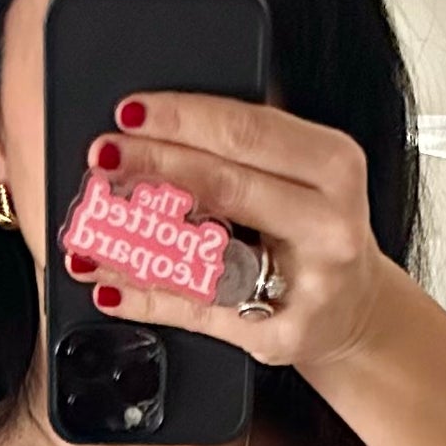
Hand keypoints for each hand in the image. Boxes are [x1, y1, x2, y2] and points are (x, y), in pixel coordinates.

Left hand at [61, 90, 393, 386]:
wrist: (357, 313)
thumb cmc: (318, 232)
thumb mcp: (306, 175)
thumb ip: (247, 147)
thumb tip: (156, 126)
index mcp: (333, 167)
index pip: (246, 131)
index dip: (181, 119)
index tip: (130, 112)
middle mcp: (328, 224)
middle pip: (223, 185)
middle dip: (152, 167)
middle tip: (101, 160)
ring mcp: (308, 283)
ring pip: (207, 254)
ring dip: (137, 241)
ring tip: (89, 228)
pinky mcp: (281, 333)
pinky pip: (201, 312)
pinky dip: (148, 297)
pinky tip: (111, 285)